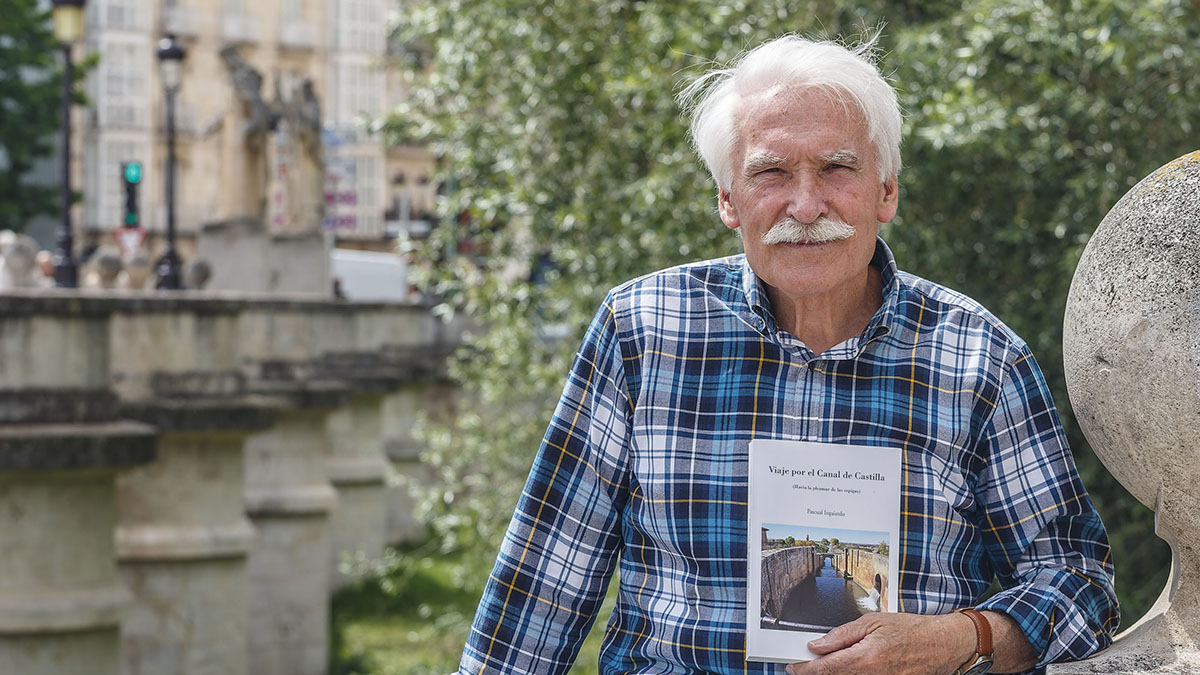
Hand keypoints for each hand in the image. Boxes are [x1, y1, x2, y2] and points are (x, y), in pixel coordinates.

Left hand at [785, 612, 974, 674]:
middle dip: (816, 672)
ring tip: (829, 663)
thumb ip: (842, 635)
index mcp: (867, 657)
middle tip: (806, 663)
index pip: (826, 668)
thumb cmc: (912, 630)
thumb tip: (818, 644)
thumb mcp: (873, 621)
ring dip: (833, 674)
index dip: (805, 669)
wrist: (943, 645)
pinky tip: (848, 668)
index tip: (793, 666)